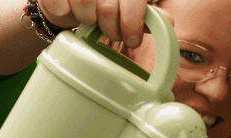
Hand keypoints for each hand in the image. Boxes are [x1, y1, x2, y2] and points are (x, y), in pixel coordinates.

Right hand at [36, 0, 171, 46]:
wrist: (65, 3)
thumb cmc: (101, 8)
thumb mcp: (127, 13)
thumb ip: (148, 17)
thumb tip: (169, 21)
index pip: (133, 1)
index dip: (133, 23)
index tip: (132, 40)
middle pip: (108, 8)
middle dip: (111, 28)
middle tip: (110, 32)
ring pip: (85, 5)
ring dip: (88, 21)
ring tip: (89, 20)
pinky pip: (62, 6)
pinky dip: (65, 14)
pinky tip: (68, 12)